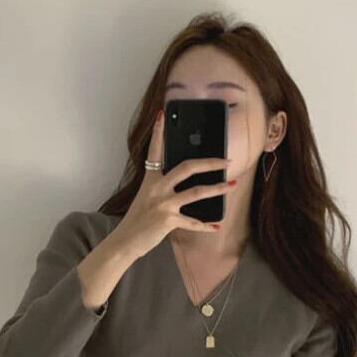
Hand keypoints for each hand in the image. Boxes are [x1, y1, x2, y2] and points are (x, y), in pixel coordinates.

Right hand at [110, 108, 235, 262]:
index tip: (162, 115)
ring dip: (217, 188)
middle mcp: (158, 188)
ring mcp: (164, 204)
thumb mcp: (146, 198)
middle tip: (226, 160)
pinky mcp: (169, 220)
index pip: (155, 151)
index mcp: (151, 180)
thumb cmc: (137, 220)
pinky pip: (193, 222)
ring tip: (231, 184)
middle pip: (187, 168)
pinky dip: (206, 225)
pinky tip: (217, 225)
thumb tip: (181, 184)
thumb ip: (161, 188)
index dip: (159, 133)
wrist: (125, 241)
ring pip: (196, 192)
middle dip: (210, 163)